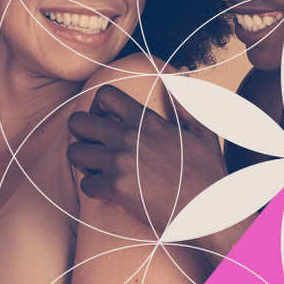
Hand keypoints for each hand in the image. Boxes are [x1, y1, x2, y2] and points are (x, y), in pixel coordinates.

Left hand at [67, 85, 226, 237]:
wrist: (209, 211)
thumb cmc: (207, 173)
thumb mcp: (201, 130)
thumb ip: (184, 101)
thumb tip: (180, 72)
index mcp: (145, 121)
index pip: (104, 95)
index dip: (98, 106)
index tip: (105, 120)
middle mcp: (127, 138)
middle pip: (77, 122)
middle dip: (82, 133)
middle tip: (95, 145)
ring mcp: (118, 164)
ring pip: (74, 154)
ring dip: (84, 161)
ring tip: (101, 168)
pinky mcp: (114, 190)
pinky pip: (85, 184)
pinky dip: (94, 188)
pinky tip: (110, 190)